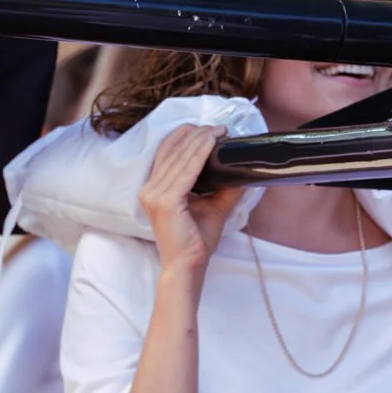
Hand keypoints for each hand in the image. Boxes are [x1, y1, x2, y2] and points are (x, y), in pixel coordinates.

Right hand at [137, 125, 245, 273]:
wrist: (188, 266)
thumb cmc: (196, 240)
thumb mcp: (213, 206)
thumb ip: (223, 187)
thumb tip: (241, 168)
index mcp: (154, 189)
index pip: (166, 153)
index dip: (185, 136)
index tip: (209, 128)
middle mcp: (149, 189)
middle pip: (173, 151)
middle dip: (197, 134)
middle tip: (220, 126)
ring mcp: (154, 195)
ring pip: (180, 158)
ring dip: (201, 140)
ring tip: (219, 131)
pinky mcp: (165, 201)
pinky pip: (186, 171)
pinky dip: (200, 154)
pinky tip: (213, 144)